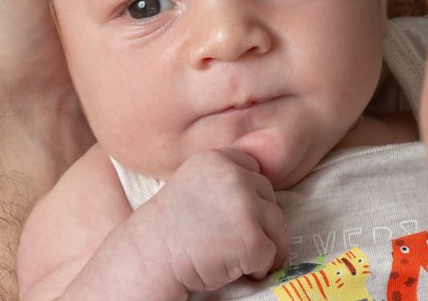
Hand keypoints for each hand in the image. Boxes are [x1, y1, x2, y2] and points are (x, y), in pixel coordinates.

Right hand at [128, 149, 288, 292]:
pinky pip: (271, 255)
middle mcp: (235, 177)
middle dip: (259, 222)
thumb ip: (224, 180)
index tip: (231, 216)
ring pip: (277, 227)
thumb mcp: (194, 184)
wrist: (149, 258)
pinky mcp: (252, 238)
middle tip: (232, 240)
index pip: (255, 171)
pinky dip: (256, 268)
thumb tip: (261, 193)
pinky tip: (230, 267)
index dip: (248, 196)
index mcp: (218, 160)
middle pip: (270, 198)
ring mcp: (245, 206)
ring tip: (233, 254)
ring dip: (263, 245)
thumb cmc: (170, 229)